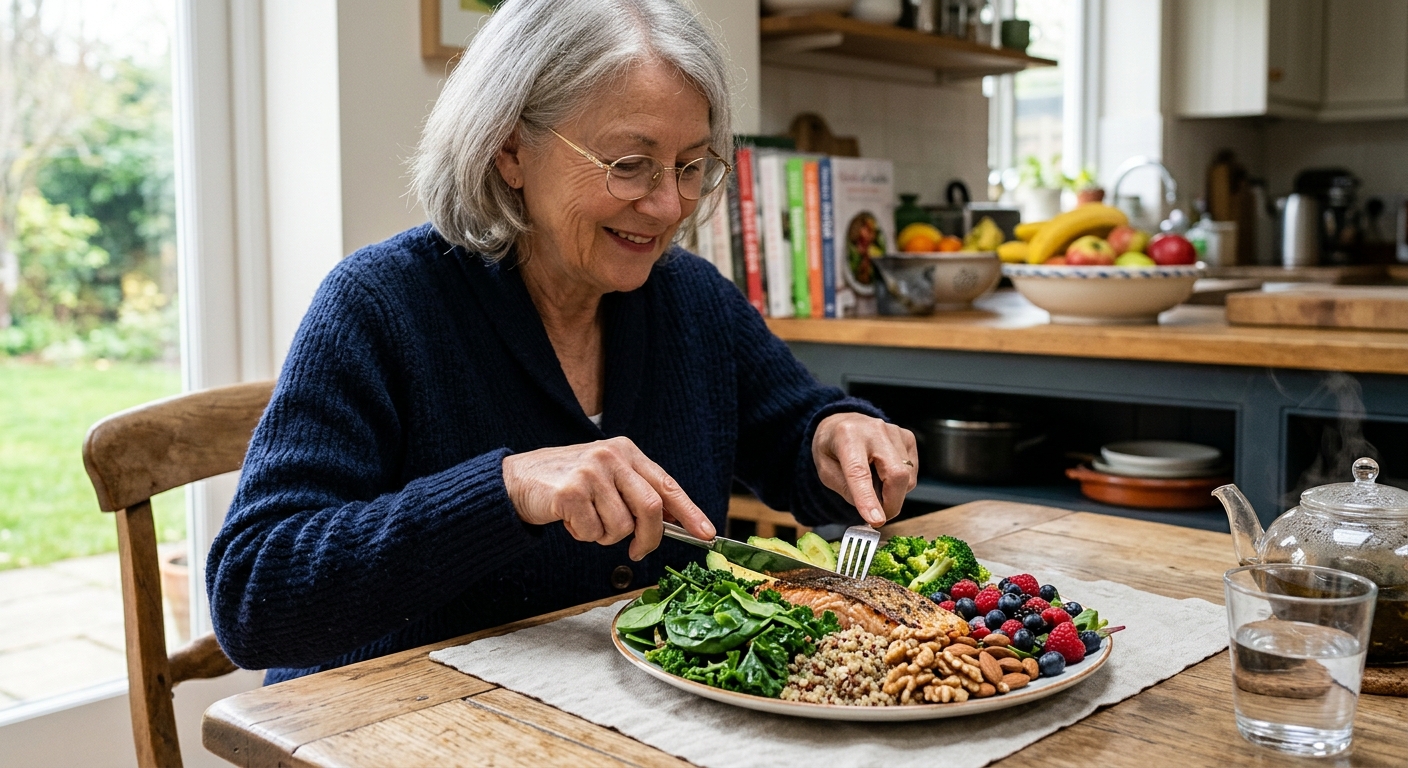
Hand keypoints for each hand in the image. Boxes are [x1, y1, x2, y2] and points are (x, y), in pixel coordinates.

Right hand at [502, 437, 715, 559]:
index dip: (690, 512)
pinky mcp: (570, 492)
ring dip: (605, 536)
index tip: (707, 534)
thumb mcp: (607, 477)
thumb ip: (637, 493)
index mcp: (626, 451)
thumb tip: (674, 521)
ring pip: (620, 527)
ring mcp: (590, 473)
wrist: (517, 480)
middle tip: (638, 551)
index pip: (667, 485)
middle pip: (650, 509)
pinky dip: (583, 536)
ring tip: (587, 520)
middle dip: (648, 539)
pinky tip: (570, 520)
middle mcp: (611, 456)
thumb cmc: (567, 483)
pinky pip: (593, 533)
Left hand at [812, 413, 916, 525]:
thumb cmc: (832, 447)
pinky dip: (901, 483)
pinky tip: (884, 475)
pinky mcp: (908, 437)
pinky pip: (912, 471)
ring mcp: (894, 432)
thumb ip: (847, 490)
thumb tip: (872, 510)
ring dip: (894, 493)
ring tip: (875, 486)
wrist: (841, 422)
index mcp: (847, 436)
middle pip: (896, 474)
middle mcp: (874, 430)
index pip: (860, 472)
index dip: (868, 498)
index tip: (875, 521)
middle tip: (878, 517)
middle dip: (891, 503)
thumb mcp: (825, 470)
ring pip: (907, 477)